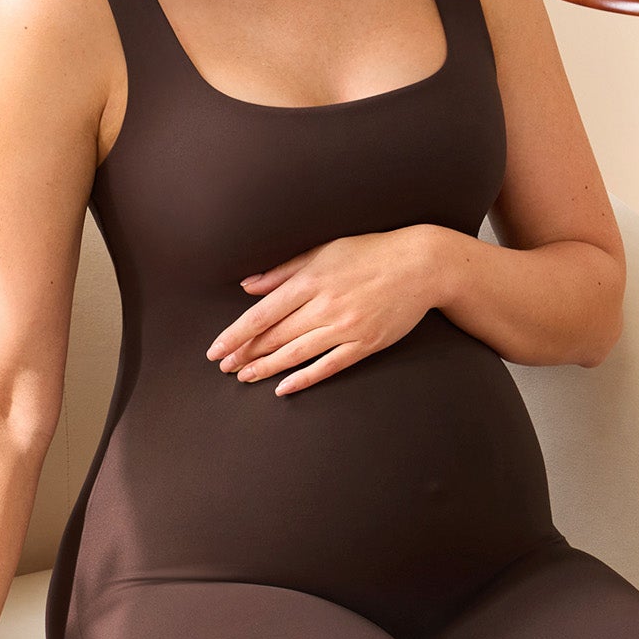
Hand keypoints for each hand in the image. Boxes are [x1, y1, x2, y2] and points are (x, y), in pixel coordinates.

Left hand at [205, 225, 445, 394]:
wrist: (422, 266)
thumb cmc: (371, 253)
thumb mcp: (324, 250)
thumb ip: (283, 270)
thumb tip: (248, 286)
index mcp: (311, 280)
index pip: (263, 313)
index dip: (236, 334)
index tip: (216, 349)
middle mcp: (325, 305)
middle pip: (275, 336)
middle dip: (245, 354)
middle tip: (224, 366)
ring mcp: (346, 327)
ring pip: (296, 354)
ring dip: (267, 368)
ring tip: (244, 378)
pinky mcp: (365, 344)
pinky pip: (328, 366)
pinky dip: (304, 378)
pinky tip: (283, 388)